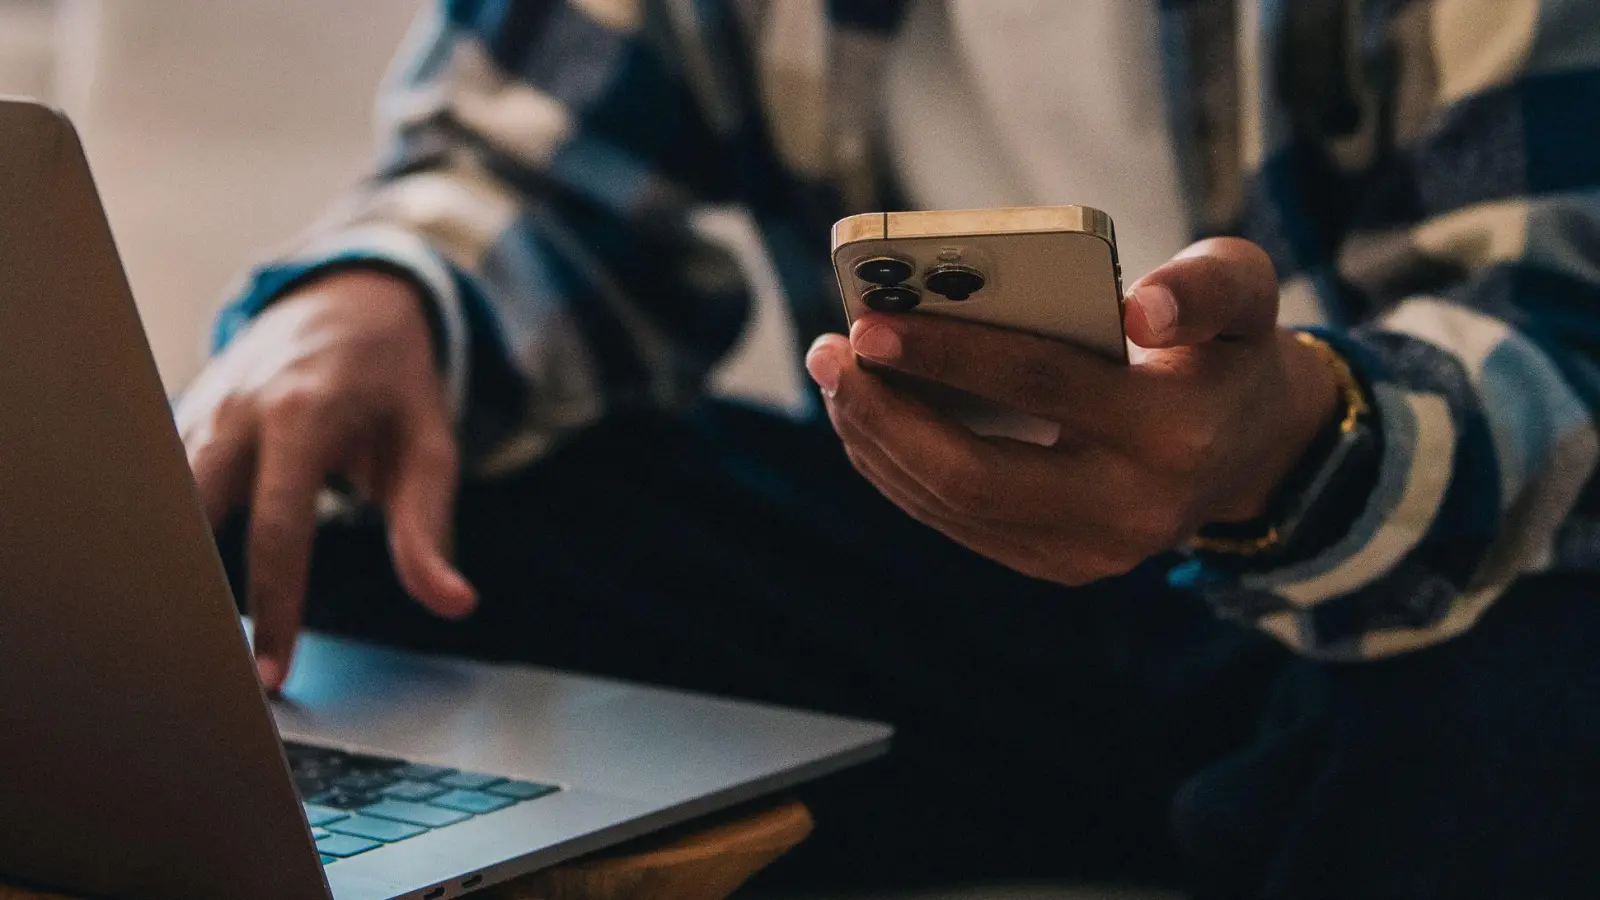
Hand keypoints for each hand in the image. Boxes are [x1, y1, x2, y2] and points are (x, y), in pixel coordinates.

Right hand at [176, 270, 475, 691]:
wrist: (349, 301)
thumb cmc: (396, 384)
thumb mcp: (430, 446)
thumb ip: (429, 529)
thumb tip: (454, 604)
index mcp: (305, 415)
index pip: (278, 531)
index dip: (275, 611)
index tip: (271, 678)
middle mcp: (240, 411)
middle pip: (193, 513)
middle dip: (195, 593)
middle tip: (209, 672)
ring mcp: (202, 409)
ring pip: (165, 499)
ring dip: (176, 568)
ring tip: (194, 645)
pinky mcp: (183, 417)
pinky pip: (162, 483)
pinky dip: (170, 537)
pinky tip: (178, 593)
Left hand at [805, 238, 1340, 585]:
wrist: (1253, 448)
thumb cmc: (1226, 348)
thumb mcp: (1243, 292)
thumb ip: (1203, 286)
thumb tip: (1137, 310)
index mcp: (1175, 431)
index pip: (1043, 385)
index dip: (949, 354)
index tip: (870, 322)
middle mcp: (1131, 508)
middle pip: (973, 473)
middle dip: (884, 413)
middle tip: (828, 353)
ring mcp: (1090, 552)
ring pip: (953, 504)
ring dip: (877, 439)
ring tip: (835, 375)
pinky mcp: (1059, 566)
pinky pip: (957, 521)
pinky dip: (900, 468)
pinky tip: (867, 417)